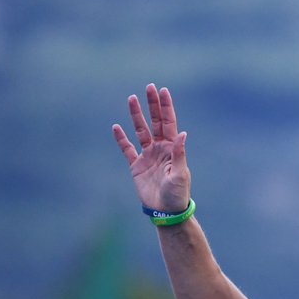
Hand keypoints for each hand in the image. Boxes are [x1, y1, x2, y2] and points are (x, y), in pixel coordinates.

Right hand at [112, 84, 191, 213]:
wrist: (166, 211)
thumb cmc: (178, 194)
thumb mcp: (180, 174)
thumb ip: (179, 154)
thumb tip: (182, 134)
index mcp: (172, 148)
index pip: (169, 123)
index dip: (166, 107)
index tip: (163, 91)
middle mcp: (160, 149)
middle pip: (155, 122)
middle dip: (152, 105)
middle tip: (149, 87)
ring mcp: (147, 156)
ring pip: (140, 131)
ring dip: (136, 115)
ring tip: (132, 98)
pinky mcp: (136, 166)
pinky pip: (127, 149)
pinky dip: (121, 139)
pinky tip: (116, 127)